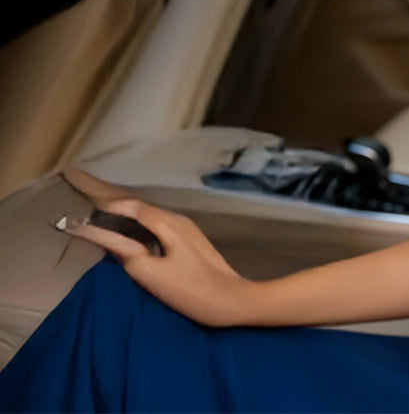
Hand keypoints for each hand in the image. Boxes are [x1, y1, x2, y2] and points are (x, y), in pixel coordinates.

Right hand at [56, 167, 251, 326]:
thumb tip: (111, 242)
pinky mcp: (190, 242)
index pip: (133, 208)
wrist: (232, 300)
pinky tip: (133, 232)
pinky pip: (158, 225)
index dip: (109, 205)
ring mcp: (187, 230)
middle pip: (142, 208)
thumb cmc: (193, 290)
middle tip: (91, 197)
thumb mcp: (154, 276)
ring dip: (128, 214)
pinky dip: (140, 224)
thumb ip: (129, 256)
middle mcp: (179, 220)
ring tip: (106, 213)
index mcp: (170, 224)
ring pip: (151, 216)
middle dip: (117, 203)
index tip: (87, 204)